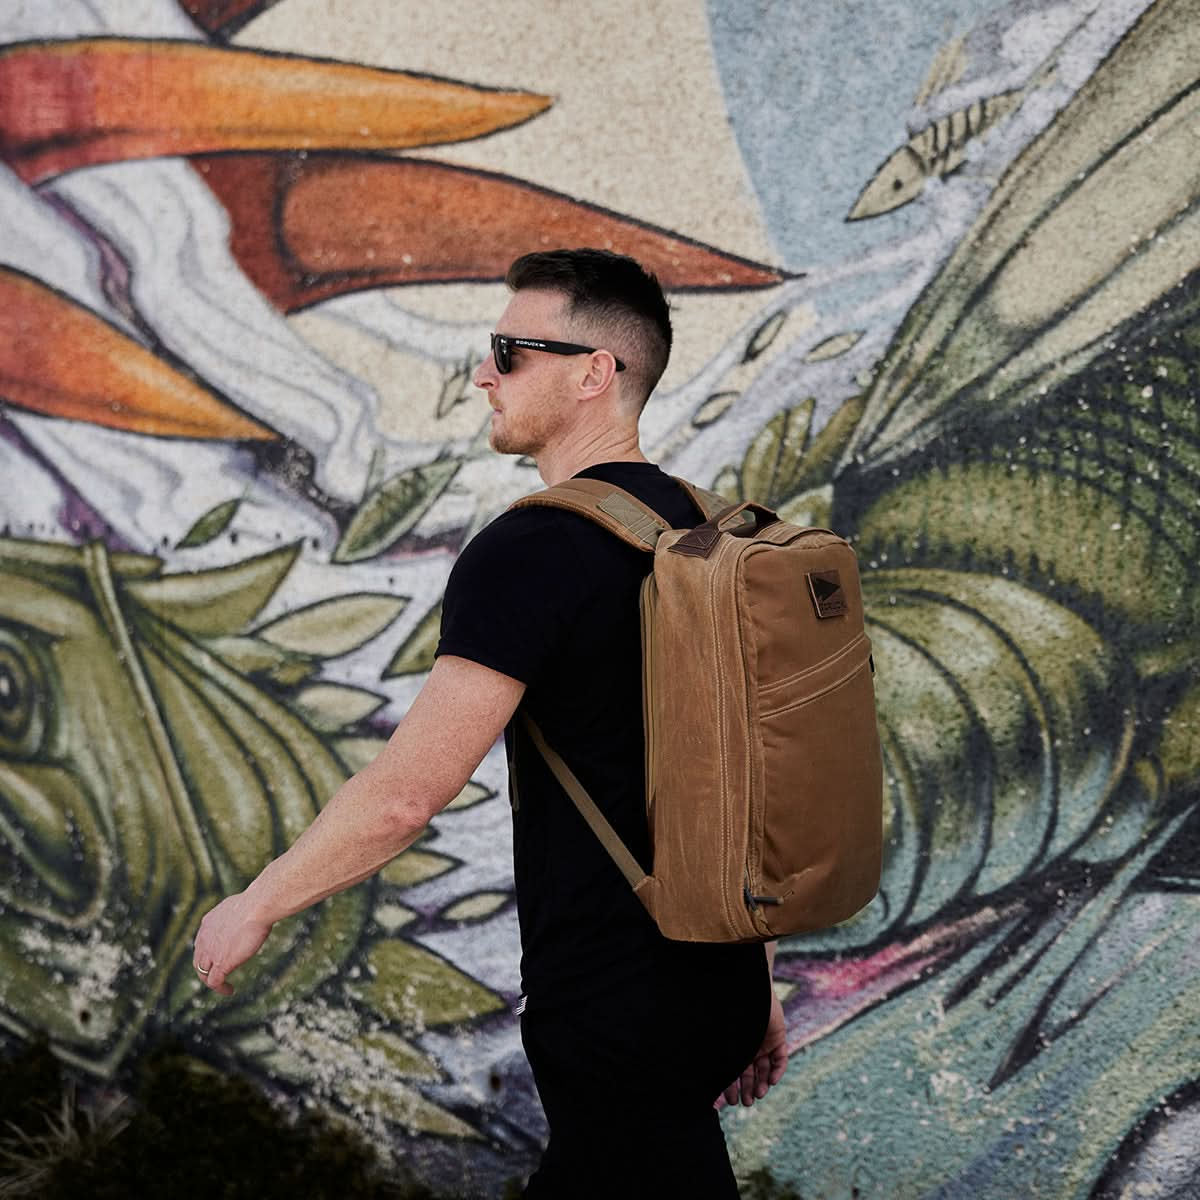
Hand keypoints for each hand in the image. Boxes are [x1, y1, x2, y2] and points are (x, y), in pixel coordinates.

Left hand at [192, 892, 272, 995]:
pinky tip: (230, 991)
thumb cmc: (256, 902)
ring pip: (203, 973)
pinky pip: (214, 982)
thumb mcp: (242, 904)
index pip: (202, 943)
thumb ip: (239, 912)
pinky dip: (220, 988)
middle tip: (218, 974)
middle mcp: (204, 938)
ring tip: (223, 986)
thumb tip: (252, 908)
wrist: (256, 907)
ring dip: (212, 981)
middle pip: (199, 960)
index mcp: (208, 923)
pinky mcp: (221, 963)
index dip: (209, 951)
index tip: (220, 955)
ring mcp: (211, 952)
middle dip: (207, 969)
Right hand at [717, 987, 787, 1108]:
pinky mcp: (778, 1037)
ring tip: (758, 1095)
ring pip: (766, 1070)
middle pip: (750, 1074)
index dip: (732, 1087)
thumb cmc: (726, 1014)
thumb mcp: (720, 1042)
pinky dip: (777, 1072)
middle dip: (747, 1089)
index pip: (734, 1072)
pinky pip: (780, 1059)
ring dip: (762, 1084)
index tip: (731, 1101)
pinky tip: (771, 1082)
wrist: (745, 990)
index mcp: (734, 1048)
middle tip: (746, 1103)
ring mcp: (764, 1043)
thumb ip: (714, 1059)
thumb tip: (699, 1081)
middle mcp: (749, 1047)